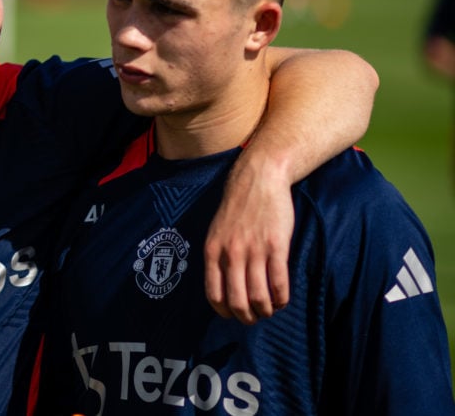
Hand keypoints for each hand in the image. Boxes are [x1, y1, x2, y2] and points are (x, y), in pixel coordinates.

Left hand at [204, 156, 293, 323]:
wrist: (258, 178)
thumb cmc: (237, 207)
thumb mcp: (216, 232)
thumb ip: (218, 257)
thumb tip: (222, 287)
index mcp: (213, 251)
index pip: (214, 294)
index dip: (225, 312)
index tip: (234, 314)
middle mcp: (231, 254)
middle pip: (237, 302)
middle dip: (247, 317)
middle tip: (255, 317)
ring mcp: (254, 251)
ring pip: (259, 297)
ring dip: (266, 311)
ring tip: (270, 309)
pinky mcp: (276, 246)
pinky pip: (279, 283)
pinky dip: (282, 299)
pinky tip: (283, 299)